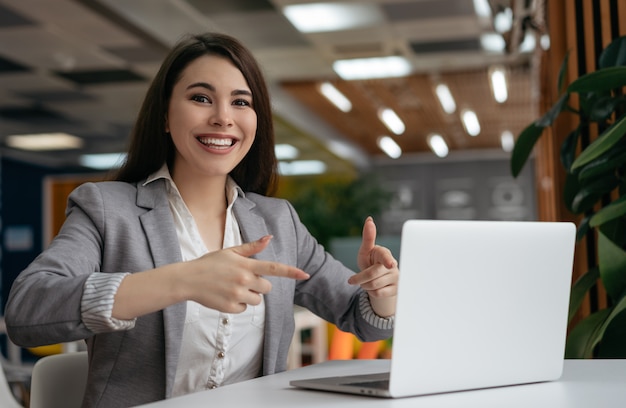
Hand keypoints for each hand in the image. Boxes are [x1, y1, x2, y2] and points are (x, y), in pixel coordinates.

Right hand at [185, 235, 308, 312]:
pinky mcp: (230, 308)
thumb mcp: (230, 252)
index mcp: (246, 265)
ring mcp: (237, 295)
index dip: (291, 272)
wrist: (187, 279)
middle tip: (243, 279)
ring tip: (233, 287)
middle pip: (267, 288)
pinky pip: (245, 309)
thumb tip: (269, 238)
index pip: (274, 268)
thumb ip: (251, 248)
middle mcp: (243, 280)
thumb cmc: (210, 263)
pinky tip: (226, 296)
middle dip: (260, 285)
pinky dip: (239, 305)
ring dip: (250, 296)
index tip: (306, 274)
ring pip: (257, 300)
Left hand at [348, 216, 397, 317]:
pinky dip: (371, 292)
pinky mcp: (396, 289)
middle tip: (352, 280)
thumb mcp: (366, 250)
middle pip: (371, 275)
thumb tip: (369, 219)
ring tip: (366, 282)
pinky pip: (378, 294)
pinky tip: (373, 288)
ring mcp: (396, 278)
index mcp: (385, 254)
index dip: (387, 260)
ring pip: (374, 285)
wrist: (378, 279)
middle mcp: (393, 265)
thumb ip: (368, 237)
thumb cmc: (371, 261)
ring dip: (364, 285)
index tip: (390, 264)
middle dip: (359, 279)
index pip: (385, 258)